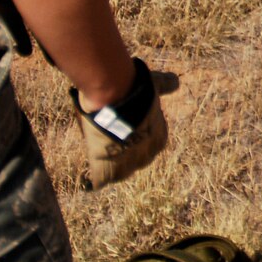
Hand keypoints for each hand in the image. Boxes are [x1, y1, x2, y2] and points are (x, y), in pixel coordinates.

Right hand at [72, 58, 169, 187]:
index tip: (125, 129)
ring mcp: (127, 165)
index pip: (149, 144)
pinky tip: (86, 176)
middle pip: (136, 161)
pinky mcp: (107, 170)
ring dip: (109, 166)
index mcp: (159, 138)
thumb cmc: (135, 88)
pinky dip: (93, 178)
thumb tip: (174, 81)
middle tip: (108, 140)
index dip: (135, 137)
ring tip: (97, 157)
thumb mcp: (153, 85)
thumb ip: (165, 85)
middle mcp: (147, 155)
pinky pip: (100, 180)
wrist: (114, 95)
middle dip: (124, 153)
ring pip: (119, 173)